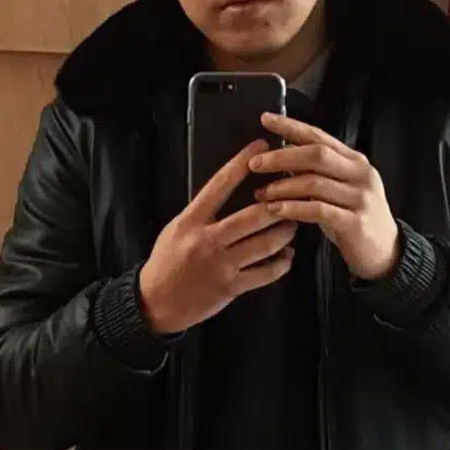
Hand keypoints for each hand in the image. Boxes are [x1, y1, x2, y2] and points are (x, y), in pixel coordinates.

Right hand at [138, 140, 297, 333]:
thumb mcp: (178, 228)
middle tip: (293, 196)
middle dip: (278, 205)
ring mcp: (221, 265)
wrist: (156, 302)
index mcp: (191, 221)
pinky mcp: (231, 287)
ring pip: (265, 244)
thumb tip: (231, 190)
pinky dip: (281, 262)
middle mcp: (207, 240)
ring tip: (292, 225)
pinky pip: (266, 273)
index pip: (219, 185)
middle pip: (253, 216)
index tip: (261, 146)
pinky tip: (286, 255)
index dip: (242, 163)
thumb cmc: (168, 260)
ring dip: (285, 233)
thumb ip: (203, 212)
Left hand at [251, 113, 399, 280]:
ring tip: (261, 193)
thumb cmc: (353, 218)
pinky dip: (294, 208)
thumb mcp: (339, 189)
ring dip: (282, 187)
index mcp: (355, 161)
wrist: (384, 253)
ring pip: (315, 183)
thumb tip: (281, 155)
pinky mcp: (355, 222)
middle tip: (255, 163)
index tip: (266, 119)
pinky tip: (275, 210)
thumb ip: (317, 172)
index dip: (292, 126)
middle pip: (316, 155)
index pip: (320, 137)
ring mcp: (360, 198)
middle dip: (282, 157)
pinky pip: (319, 210)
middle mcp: (360, 174)